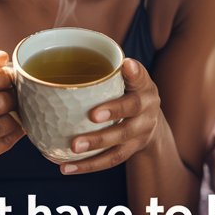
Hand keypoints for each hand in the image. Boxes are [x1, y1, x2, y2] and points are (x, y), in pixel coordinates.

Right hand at [0, 44, 24, 163]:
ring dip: (16, 115)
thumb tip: (1, 57)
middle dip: (13, 96)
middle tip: (14, 94)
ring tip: (13, 109)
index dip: (4, 76)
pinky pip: (6, 143)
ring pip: (4, 124)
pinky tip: (11, 125)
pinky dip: (15, 132)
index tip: (8, 77)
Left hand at [61, 58, 162, 173]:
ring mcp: (140, 134)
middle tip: (90, 116)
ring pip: (120, 143)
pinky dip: (87, 166)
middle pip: (131, 112)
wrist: (149, 120)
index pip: (141, 77)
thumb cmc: (125, 90)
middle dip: (112, 113)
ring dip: (96, 147)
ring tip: (73, 148)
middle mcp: (147, 109)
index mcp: (143, 86)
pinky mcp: (131, 152)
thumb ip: (104, 66)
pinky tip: (65, 167)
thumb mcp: (125, 75)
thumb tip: (66, 48)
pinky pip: (110, 161)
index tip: (126, 65)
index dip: (135, 73)